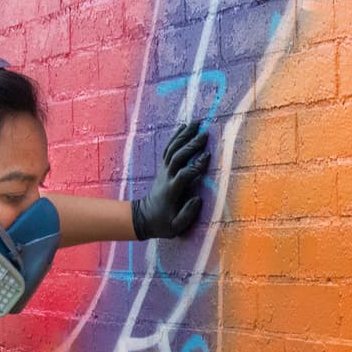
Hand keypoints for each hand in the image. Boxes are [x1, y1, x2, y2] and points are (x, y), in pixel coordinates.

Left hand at [131, 121, 210, 239]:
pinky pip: (169, 149)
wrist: (143, 218)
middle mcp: (166, 177)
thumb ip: (187, 214)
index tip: (207, 156)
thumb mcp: (175, 228)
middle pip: (177, 157)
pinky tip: (184, 127)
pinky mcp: (163, 168)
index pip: (184, 174)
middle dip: (191, 145)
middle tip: (205, 134)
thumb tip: (198, 199)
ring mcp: (163, 171)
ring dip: (183, 136)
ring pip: (172, 149)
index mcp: (171, 191)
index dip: (195, 165)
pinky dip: (176, 137)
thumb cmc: (162, 224)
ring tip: (196, 123)